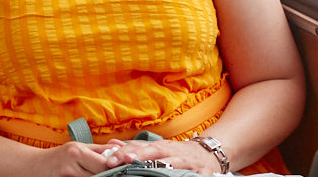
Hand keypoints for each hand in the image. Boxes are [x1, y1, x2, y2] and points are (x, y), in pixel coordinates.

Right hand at [32, 141, 111, 176]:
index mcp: (76, 152)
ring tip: (90, 172)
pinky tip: (83, 176)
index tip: (117, 167)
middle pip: (100, 175)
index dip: (113, 167)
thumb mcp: (77, 147)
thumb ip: (98, 150)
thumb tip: (117, 151)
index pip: (105, 164)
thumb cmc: (59, 155)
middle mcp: (71, 166)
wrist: (37, 165)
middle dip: (105, 174)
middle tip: (104, 171)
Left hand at [102, 138, 222, 173]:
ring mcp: (184, 161)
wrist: (208, 154)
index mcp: (158, 146)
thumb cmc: (177, 152)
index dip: (123, 152)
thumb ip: (136, 147)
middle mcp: (170, 151)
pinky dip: (183, 175)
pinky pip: (190, 174)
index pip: (138, 147)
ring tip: (145, 168)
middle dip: (137, 156)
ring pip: (171, 162)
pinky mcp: (199, 171)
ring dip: (158, 165)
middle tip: (123, 160)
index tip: (109, 158)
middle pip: (152, 152)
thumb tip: (112, 144)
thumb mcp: (157, 148)